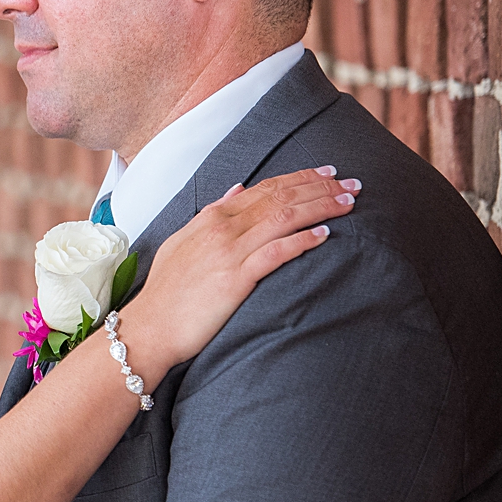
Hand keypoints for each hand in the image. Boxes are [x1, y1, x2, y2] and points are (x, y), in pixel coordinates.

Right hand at [122, 165, 359, 373]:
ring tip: (348, 203)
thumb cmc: (167, 291)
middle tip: (352, 184)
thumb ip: (211, 213)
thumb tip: (237, 189)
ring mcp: (229, 252)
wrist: (149, 327)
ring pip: (284, 218)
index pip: (265, 188)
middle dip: (320, 187)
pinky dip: (303, 240)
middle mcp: (222, 228)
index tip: (328, 173)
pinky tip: (326, 235)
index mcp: (211, 217)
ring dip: (320, 207)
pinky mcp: (235, 279)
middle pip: (281, 197)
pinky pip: (276, 252)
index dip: (300, 177)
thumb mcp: (183, 241)